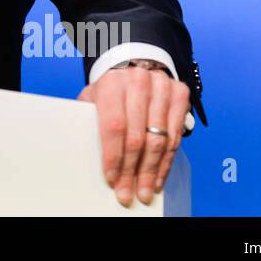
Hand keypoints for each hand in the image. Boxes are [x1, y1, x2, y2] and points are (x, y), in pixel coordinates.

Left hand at [77, 62, 189, 206]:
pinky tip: (158, 177)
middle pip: (137, 136)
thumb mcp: (93, 97)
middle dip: (132, 170)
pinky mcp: (180, 94)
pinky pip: (175, 136)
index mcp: (112, 82)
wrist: (134, 68)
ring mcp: (162, 86)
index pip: (114, 126)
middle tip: (127, 192)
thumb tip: (80, 153)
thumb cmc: (110, 90)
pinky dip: (166, 161)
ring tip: (144, 190)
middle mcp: (139, 81)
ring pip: (159, 139)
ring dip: (151, 170)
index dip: (113, 156)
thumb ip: (88, 119)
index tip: (111, 178)